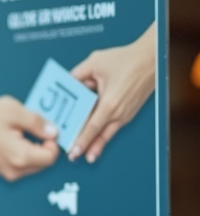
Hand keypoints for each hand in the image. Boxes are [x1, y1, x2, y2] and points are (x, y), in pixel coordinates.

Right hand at [0, 95, 59, 181]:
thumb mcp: (13, 111)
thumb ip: (38, 122)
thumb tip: (52, 131)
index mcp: (20, 156)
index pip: (51, 158)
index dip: (53, 143)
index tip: (47, 131)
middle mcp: (14, 169)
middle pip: (43, 163)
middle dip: (43, 146)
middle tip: (33, 129)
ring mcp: (6, 171)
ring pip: (33, 164)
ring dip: (33, 149)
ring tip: (19, 132)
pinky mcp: (0, 169)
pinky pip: (21, 164)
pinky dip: (23, 152)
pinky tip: (12, 137)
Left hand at [69, 21, 156, 163]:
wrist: (151, 58)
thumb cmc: (127, 59)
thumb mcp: (95, 63)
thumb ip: (76, 74)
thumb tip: (64, 84)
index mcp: (110, 103)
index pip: (92, 128)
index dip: (82, 141)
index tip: (73, 151)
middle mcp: (119, 112)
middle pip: (99, 134)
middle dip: (86, 146)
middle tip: (72, 157)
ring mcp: (125, 113)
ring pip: (108, 133)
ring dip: (97, 144)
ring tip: (88, 156)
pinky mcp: (128, 111)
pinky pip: (114, 126)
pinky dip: (105, 134)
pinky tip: (97, 142)